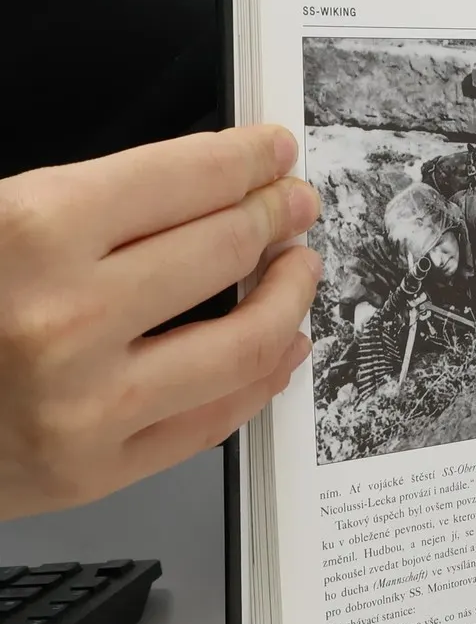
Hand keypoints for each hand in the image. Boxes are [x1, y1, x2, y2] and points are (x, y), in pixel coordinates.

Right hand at [0, 125, 320, 518]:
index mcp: (29, 231)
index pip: (189, 174)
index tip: (275, 151)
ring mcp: (84, 403)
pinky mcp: (93, 472)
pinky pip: (217, 416)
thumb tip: (216, 179)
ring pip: (247, 336)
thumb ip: (100, 201)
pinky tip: (279, 345)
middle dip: (276, 214)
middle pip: (227, 244)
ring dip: (291, 292)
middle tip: (295, 202)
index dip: (249, 157)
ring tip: (297, 267)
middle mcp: (62, 317)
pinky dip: (266, 373)